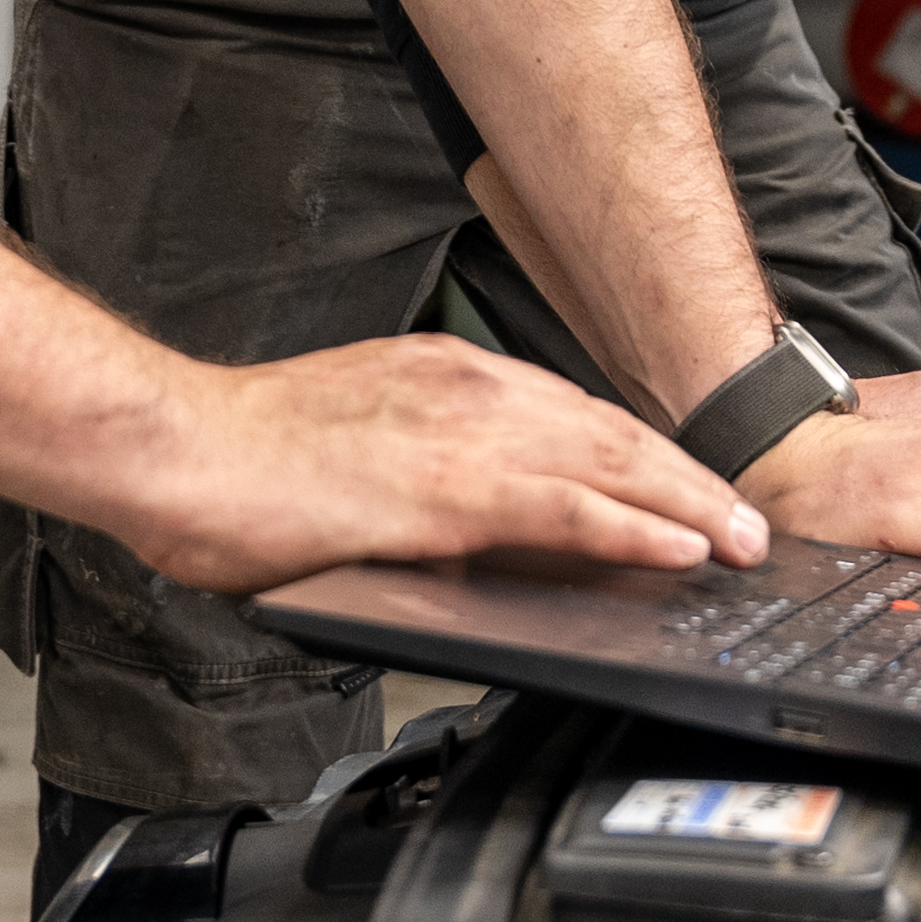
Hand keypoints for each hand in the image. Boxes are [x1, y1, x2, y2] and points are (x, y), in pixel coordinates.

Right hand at [113, 337, 770, 596]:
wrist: (175, 446)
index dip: (637, 454)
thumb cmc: (237, 457)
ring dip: (686, 502)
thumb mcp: (353, 448)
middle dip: (685, 477)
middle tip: (744, 521)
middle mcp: (465, 386)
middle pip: (606, 430)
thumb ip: (424, 472)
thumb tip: (478, 525)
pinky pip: (567, 505)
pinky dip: (635, 524)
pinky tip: (679, 547)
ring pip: (607, 461)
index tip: (683, 486)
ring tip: (740, 541)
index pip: (568, 412)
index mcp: (440, 374)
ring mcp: (461, 429)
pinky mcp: (447, 485)